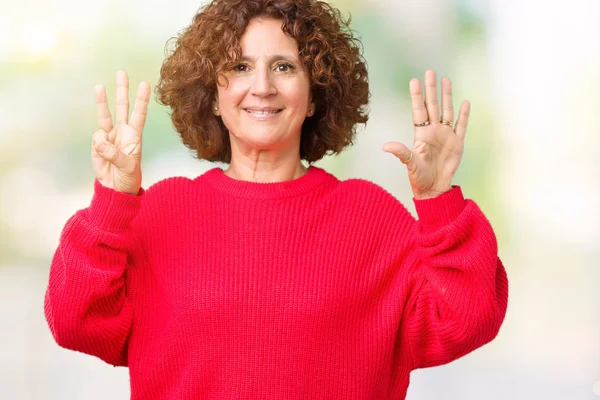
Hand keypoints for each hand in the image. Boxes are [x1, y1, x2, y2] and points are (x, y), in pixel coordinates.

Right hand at [91, 71, 150, 194]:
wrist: (115, 188)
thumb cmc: (128, 178)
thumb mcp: (128, 168)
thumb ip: (115, 155)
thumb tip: (100, 141)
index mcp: (135, 136)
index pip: (139, 114)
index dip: (142, 100)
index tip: (146, 84)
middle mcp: (123, 132)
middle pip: (122, 107)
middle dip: (122, 90)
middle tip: (122, 72)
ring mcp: (109, 136)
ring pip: (105, 114)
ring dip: (102, 101)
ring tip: (99, 86)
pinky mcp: (98, 143)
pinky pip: (96, 137)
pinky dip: (98, 144)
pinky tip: (102, 154)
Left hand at [383, 69, 469, 199]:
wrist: (434, 189)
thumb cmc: (419, 178)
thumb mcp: (409, 164)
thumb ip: (401, 153)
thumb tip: (385, 146)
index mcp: (421, 134)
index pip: (419, 110)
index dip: (417, 96)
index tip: (414, 80)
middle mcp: (433, 131)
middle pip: (432, 106)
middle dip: (431, 89)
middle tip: (430, 71)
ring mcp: (446, 136)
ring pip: (447, 111)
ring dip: (447, 96)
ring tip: (446, 80)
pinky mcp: (457, 144)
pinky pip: (461, 126)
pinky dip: (464, 115)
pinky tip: (465, 102)